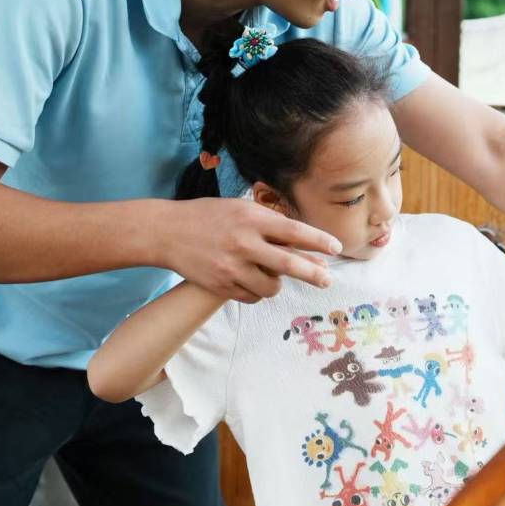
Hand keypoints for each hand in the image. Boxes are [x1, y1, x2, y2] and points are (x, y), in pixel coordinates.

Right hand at [158, 197, 341, 303]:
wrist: (167, 232)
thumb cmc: (210, 216)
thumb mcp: (240, 209)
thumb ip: (269, 224)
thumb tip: (304, 243)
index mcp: (251, 219)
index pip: (294, 231)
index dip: (319, 241)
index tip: (337, 248)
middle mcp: (243, 243)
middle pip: (289, 264)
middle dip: (314, 274)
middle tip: (327, 280)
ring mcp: (231, 267)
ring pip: (272, 286)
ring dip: (278, 283)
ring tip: (271, 274)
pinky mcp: (220, 286)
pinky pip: (252, 297)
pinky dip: (257, 291)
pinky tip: (251, 280)